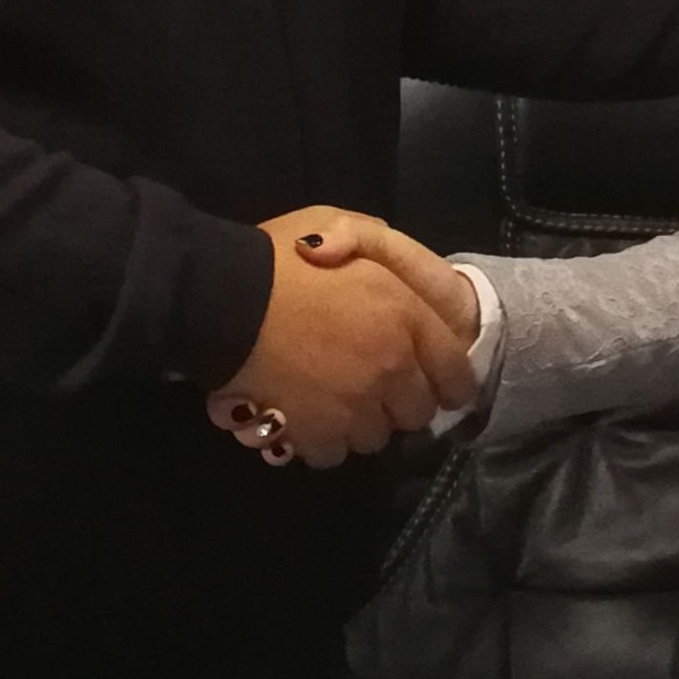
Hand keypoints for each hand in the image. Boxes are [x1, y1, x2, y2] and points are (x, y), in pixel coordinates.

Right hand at [208, 208, 472, 469]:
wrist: (223, 296)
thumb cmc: (279, 257)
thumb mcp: (339, 225)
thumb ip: (378, 248)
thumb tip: (393, 281)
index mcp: (405, 314)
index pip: (455, 371)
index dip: (448, 382)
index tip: (433, 383)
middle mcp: (391, 366)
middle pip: (417, 413)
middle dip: (399, 404)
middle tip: (373, 388)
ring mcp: (355, 405)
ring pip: (376, 438)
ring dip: (360, 424)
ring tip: (335, 402)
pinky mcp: (317, 433)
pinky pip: (334, 453)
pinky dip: (322, 440)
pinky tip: (306, 418)